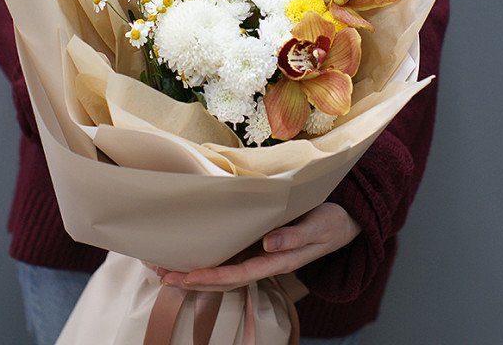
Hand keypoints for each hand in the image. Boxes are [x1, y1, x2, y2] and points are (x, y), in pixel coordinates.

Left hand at [159, 203, 360, 291]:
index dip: (213, 278)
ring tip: (164, 267)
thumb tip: (268, 244)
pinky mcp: (258, 244)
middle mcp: (265, 261)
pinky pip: (230, 256)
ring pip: (223, 269)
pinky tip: (188, 253)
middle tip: (160, 274)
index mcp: (278, 261)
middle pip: (224, 278)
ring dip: (194, 271)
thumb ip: (295, 237)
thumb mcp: (319, 227)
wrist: (342, 222)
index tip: (187, 278)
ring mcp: (260, 255)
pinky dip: (208, 258)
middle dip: (192, 280)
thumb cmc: (331, 223)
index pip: (240, 275)